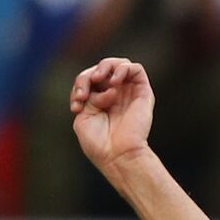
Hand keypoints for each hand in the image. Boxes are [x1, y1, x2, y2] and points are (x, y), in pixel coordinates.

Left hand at [71, 58, 154, 172]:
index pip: (89, 79)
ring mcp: (130, 93)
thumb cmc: (99, 143)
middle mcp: (116, 95)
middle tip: (84, 94)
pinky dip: (122, 69)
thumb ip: (88, 94)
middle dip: (87, 77)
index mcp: (101, 101)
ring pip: (119, 64)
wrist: (118, 155)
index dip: (80, 85)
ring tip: (99, 79)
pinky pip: (135, 69)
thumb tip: (102, 83)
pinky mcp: (143, 93)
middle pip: (101, 69)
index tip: (76, 106)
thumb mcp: (83, 116)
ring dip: (105, 67)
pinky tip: (113, 81)